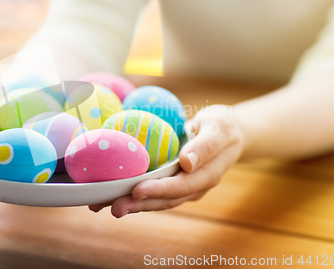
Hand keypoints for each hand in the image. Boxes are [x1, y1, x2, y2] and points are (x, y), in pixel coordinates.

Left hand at [88, 105, 245, 217]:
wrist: (228, 133)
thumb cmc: (224, 126)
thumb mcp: (219, 129)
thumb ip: (205, 145)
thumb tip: (186, 162)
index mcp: (207, 175)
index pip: (181, 186)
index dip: (159, 190)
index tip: (137, 190)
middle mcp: (194, 186)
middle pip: (165, 200)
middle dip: (139, 205)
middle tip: (114, 207)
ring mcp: (184, 187)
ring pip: (157, 200)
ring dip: (132, 204)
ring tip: (104, 206)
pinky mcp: (173, 183)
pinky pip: (154, 192)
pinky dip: (134, 195)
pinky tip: (112, 195)